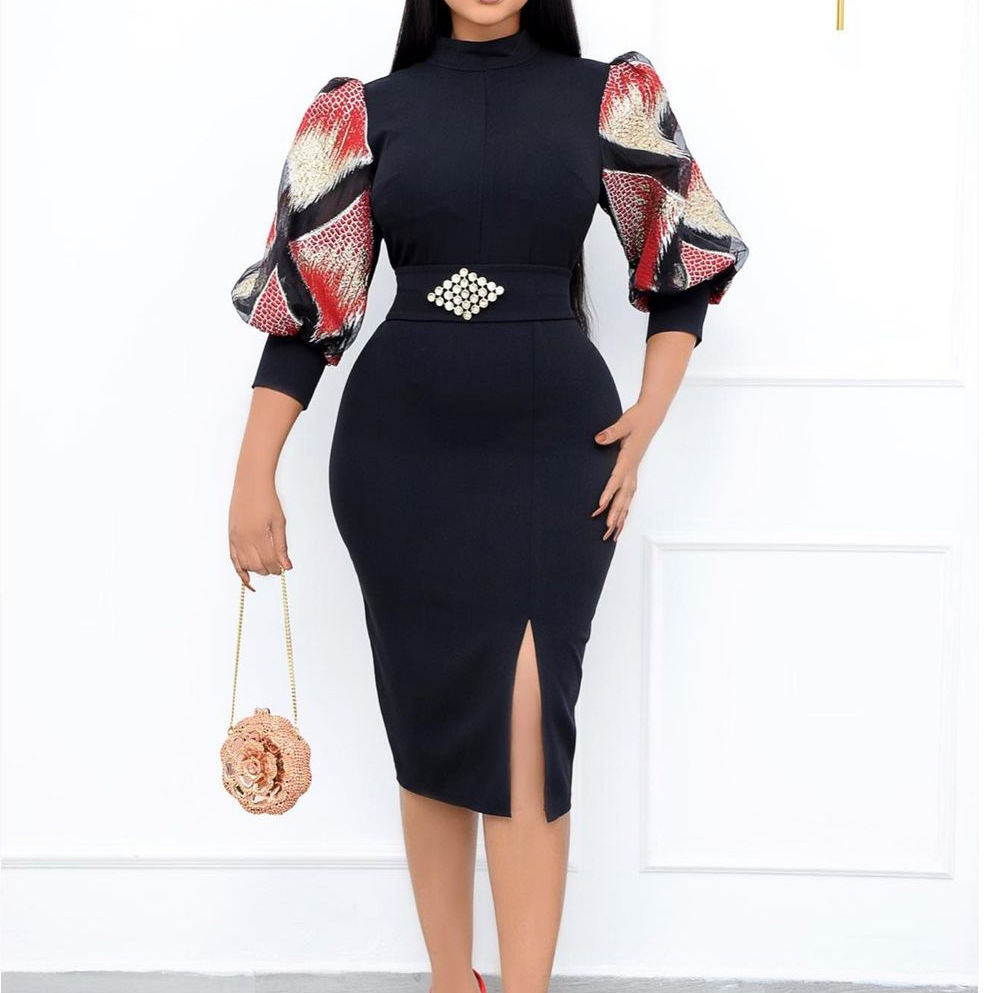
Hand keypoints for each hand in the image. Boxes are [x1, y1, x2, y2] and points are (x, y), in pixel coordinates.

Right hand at [228, 477, 291, 588]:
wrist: (251, 484)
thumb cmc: (267, 500)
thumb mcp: (279, 523)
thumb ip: (282, 546)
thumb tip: (287, 566)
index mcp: (259, 536)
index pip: (269, 562)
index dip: (278, 568)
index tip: (284, 568)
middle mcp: (244, 539)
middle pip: (257, 566)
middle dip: (269, 570)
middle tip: (278, 568)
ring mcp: (235, 539)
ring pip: (245, 565)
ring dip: (256, 570)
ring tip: (266, 567)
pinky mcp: (231, 537)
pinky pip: (233, 559)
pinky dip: (240, 570)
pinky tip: (246, 578)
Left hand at [591, 402, 663, 541]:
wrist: (650, 417)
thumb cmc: (636, 419)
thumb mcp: (624, 423)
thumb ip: (611, 432)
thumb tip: (598, 438)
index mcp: (628, 459)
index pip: (617, 479)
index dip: (608, 493)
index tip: (600, 506)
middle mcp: (632, 470)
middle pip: (623, 497)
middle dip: (615, 515)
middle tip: (605, 531)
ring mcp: (633, 473)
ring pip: (627, 500)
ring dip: (620, 518)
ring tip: (612, 535)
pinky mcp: (633, 473)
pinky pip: (628, 495)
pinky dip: (624, 509)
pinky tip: (620, 521)